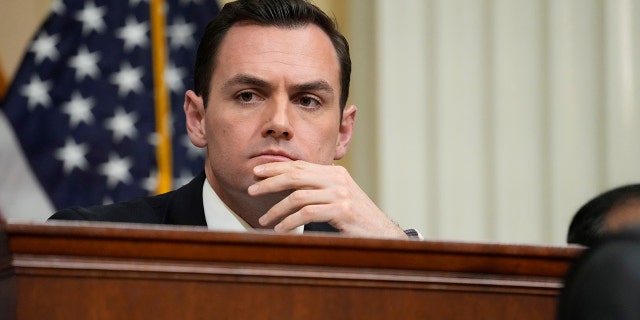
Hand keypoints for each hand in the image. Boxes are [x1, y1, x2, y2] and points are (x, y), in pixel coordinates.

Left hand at [248, 160, 407, 238]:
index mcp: (335, 173)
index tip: (257, 172)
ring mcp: (341, 194)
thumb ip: (319, 190)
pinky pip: (307, 213)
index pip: (299, 166)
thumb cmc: (357, 219)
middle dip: (270, 182)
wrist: (383, 234)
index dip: (276, 168)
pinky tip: (280, 229)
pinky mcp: (342, 210)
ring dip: (276, 209)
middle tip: (251, 190)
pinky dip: (289, 222)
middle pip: (295, 175)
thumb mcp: (338, 198)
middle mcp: (337, 179)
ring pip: (298, 196)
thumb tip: (289, 190)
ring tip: (263, 219)